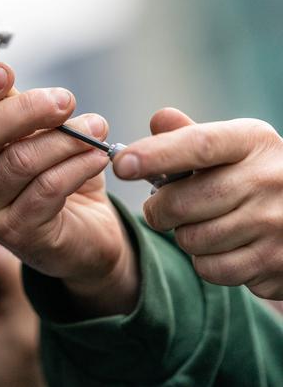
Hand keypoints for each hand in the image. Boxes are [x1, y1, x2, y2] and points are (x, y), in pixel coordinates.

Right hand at [0, 63, 138, 316]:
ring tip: (95, 130)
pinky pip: (48, 188)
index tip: (6, 72)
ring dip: (66, 139)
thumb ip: (19, 110)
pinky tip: (96, 157)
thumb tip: (15, 84)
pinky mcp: (16, 232)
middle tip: (64, 100)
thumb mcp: (32, 134)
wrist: (80, 232)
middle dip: (29, 109)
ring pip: (20, 160)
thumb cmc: (51, 176)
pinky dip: (78, 166)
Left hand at [113, 107, 282, 299]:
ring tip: (206, 224)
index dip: (154, 155)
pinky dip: (205, 262)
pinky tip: (223, 247)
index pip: (198, 145)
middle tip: (164, 207)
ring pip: (191, 239)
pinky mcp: (274, 260)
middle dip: (159, 209)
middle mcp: (269, 178)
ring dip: (185, 236)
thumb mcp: (232, 148)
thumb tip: (159, 119)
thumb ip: (190, 136)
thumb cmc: (255, 176)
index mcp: (252, 141)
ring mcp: (275, 222)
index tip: (121, 164)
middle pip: (181, 202)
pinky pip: (210, 268)